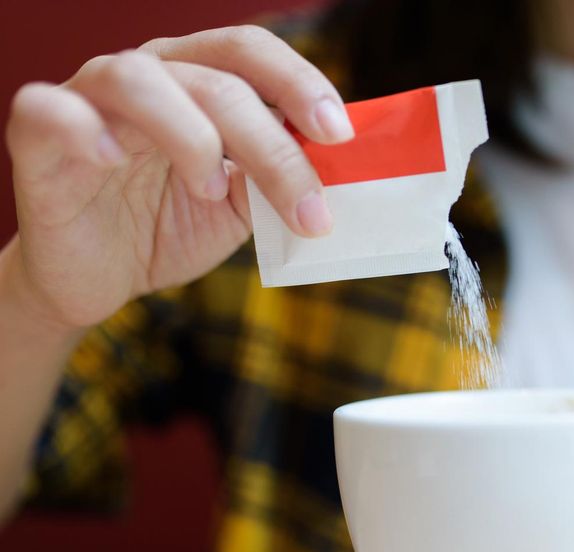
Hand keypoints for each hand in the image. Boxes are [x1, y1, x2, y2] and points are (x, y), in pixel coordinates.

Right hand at [3, 26, 351, 331]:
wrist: (100, 277)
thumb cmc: (168, 227)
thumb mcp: (239, 209)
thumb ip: (274, 182)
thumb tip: (333, 174)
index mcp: (197, 82)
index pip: (249, 53)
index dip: (298, 82)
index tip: (339, 134)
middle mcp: (147, 78)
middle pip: (214, 80)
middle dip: (272, 147)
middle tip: (307, 207)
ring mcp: (89, 101)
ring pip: (139, 80)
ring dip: (192, 137)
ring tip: (210, 190)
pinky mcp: (37, 136)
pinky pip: (49, 110)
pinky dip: (82, 129)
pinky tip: (110, 159)